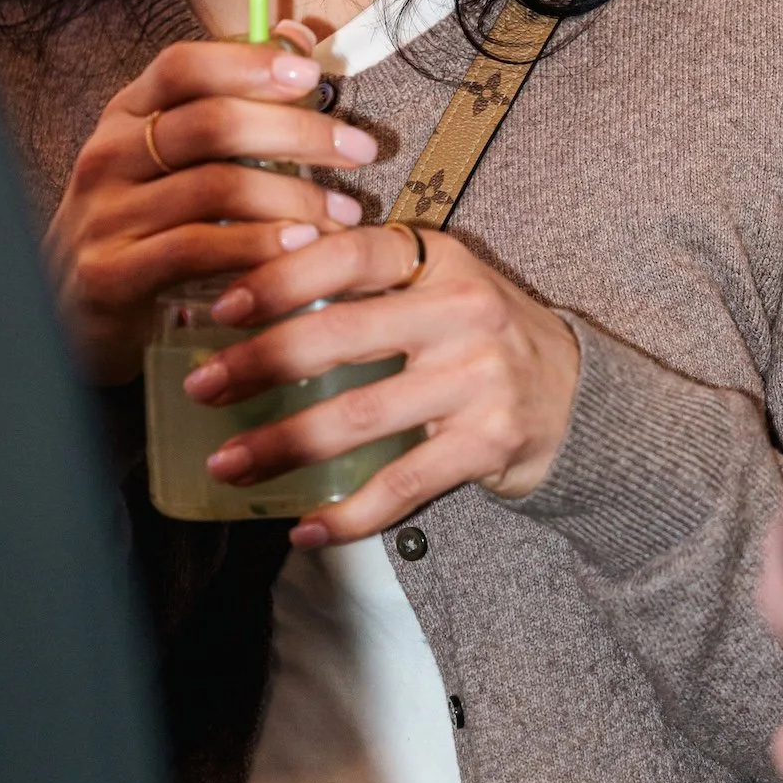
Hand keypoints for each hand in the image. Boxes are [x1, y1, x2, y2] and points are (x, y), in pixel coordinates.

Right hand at [46, 38, 378, 384]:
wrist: (77, 318)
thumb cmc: (145, 229)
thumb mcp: (177, 161)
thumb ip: (235, 101)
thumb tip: (298, 35)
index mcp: (127, 116)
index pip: (183, 66)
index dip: (249, 63)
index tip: (313, 75)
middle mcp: (109, 156)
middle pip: (212, 123)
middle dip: (298, 132)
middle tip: (359, 149)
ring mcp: (105, 214)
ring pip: (215, 187)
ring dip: (293, 197)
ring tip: (342, 212)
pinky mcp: (110, 272)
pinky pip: (196, 249)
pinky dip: (257, 246)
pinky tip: (300, 248)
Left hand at [179, 220, 581, 546]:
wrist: (579, 399)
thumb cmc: (482, 340)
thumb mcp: (439, 287)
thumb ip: (369, 281)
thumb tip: (253, 283)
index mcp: (441, 260)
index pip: (350, 256)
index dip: (280, 278)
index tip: (222, 308)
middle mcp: (464, 311)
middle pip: (341, 336)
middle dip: (259, 365)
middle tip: (203, 389)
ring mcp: (480, 378)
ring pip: (359, 415)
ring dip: (283, 445)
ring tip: (229, 465)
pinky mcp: (490, 442)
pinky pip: (403, 484)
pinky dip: (349, 512)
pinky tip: (305, 527)